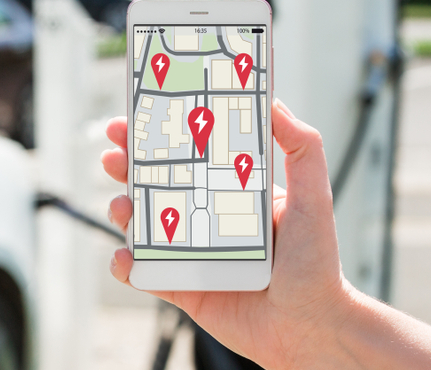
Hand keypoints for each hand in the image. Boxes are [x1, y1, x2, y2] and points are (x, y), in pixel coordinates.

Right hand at [100, 99, 350, 368]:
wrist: (311, 328)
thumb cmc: (318, 264)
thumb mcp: (314, 197)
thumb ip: (302, 148)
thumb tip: (275, 103)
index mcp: (233, 192)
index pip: (190, 155)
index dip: (160, 136)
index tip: (138, 117)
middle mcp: (207, 220)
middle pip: (156, 185)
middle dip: (128, 167)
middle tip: (113, 155)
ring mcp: (191, 254)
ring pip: (143, 226)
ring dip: (122, 211)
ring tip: (121, 206)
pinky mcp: (182, 287)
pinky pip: (145, 273)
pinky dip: (126, 265)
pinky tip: (125, 257)